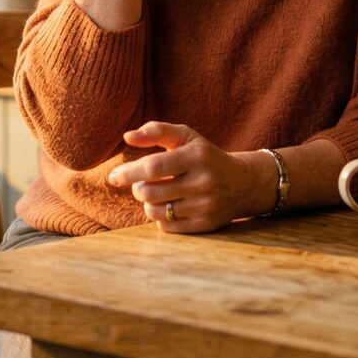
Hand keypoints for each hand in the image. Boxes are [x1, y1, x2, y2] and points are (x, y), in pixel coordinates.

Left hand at [105, 121, 272, 232]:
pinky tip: (169, 206)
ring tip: (155, 193)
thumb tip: (127, 137)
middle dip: (137, 188)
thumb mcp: (186, 137)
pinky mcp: (205, 225)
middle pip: (149, 192)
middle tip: (140, 184)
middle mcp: (203, 182)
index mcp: (197, 156)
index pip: (153, 167)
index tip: (114, 176)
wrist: (243, 183)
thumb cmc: (204, 156)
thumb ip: (156, 131)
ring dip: (147, 203)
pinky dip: (160, 217)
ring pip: (155, 212)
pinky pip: (166, 227)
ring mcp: (205, 206)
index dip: (128, 172)